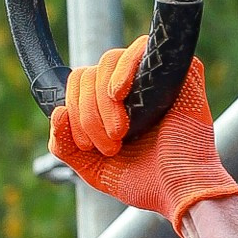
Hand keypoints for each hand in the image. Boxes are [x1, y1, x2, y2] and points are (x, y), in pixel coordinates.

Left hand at [48, 44, 237, 235]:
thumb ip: (66, 145)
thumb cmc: (145, 182)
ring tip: (120, 132)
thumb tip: (57, 112)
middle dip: (88, 113)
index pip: (78, 83)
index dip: (74, 111)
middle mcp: (131, 88)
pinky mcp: (179, 70)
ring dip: (102, 101)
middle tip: (110, 146)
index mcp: (111, 106)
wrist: (179, 190)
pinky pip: (142, 47)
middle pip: (88, 73)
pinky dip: (124, 67)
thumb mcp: (93, 168)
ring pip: (108, 60)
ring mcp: (154, 77)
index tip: (88, 146)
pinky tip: (119, 93)